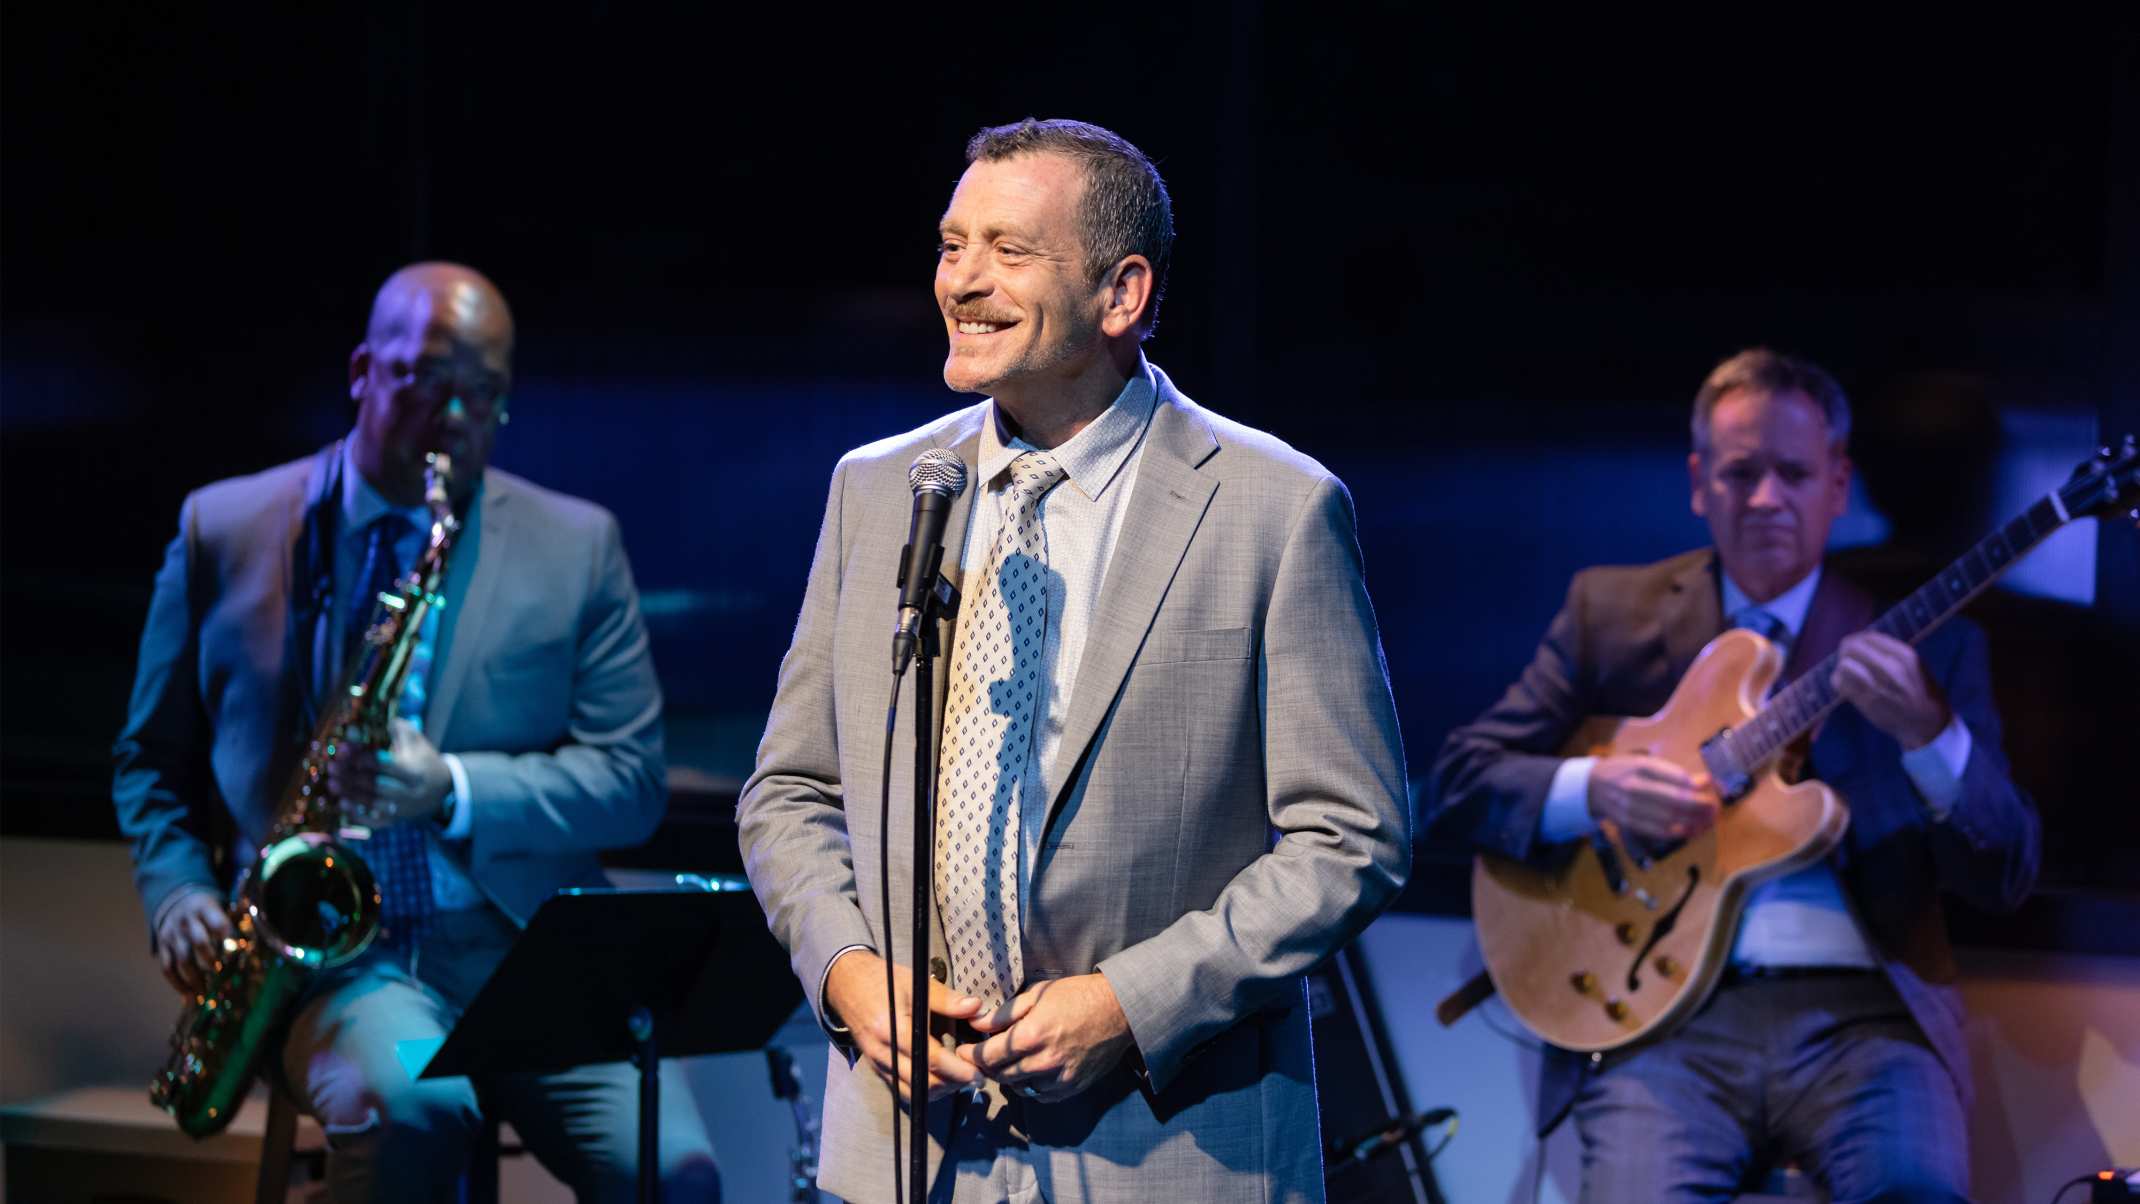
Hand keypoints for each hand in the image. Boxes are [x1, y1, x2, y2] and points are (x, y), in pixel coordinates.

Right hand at [155, 888, 232, 995]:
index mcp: (205, 908)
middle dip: (212, 961)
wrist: (177, 901)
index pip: (218, 923)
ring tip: (208, 994)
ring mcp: (172, 934)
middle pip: (199, 942)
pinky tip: (189, 996)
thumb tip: (255, 936)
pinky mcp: (162, 946)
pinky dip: (177, 984)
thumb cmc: (209, 910)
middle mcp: (186, 921)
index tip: (238, 956)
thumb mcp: (222, 907)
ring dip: (196, 979)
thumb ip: (237, 920)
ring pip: (182, 959)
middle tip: (224, 977)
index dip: (228, 939)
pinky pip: (167, 968)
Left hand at [326, 717, 451, 826]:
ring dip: (351, 794)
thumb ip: (396, 730)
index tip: (345, 750)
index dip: (365, 758)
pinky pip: (374, 822)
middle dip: (352, 776)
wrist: (442, 789)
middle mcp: (410, 792)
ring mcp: (403, 808)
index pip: (388, 766)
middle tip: (332, 767)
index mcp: (416, 771)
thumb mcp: (416, 741)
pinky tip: (342, 804)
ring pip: (374, 804)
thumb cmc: (423, 759)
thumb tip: (370, 723)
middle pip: (378, 786)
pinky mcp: (396, 820)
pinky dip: (357, 816)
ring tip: (332, 784)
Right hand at [824, 950, 984, 1103]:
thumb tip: (977, 1007)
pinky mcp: (877, 1068)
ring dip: (940, 1090)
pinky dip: (924, 1089)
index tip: (978, 1073)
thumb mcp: (915, 983)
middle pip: (922, 1083)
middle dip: (953, 1084)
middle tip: (976, 1075)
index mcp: (893, 1029)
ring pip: (913, 1092)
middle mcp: (883, 1052)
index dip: (957, 1070)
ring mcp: (878, 1063)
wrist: (847, 985)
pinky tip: (941, 1078)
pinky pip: (902, 1089)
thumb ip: (946, 999)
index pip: (930, 1059)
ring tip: (961, 1078)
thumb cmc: (884, 980)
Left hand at [955, 973, 1133, 1103]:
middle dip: (986, 1066)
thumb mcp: (1037, 995)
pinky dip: (1030, 1086)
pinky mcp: (1071, 1087)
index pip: (987, 1056)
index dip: (971, 1054)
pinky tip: (1030, 1071)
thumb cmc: (1077, 996)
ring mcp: (1059, 1078)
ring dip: (1008, 1076)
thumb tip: (976, 1023)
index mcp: (1031, 1035)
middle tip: (982, 1056)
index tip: (964, 1050)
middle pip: (1000, 1075)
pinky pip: (1040, 1095)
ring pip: (1018, 1088)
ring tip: (1006, 1062)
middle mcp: (1043, 1062)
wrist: (1119, 1010)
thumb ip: (1004, 1013)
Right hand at [1588, 754, 1719, 842]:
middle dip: (1700, 806)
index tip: (1714, 787)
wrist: (1592, 786)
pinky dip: (1677, 833)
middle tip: (1715, 808)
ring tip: (1708, 822)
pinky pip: (1656, 831)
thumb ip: (1674, 773)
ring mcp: (1630, 807)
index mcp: (1641, 767)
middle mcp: (1634, 786)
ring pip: (1668, 818)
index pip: (1676, 777)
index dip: (1698, 785)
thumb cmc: (1624, 771)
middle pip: (1674, 799)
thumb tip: (1705, 781)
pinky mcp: (1628, 822)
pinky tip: (1691, 831)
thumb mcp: (1646, 763)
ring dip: (1693, 822)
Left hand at [1831, 631, 1950, 748]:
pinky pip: (1842, 685)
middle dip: (1845, 652)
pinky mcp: (1867, 701)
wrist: (1928, 723)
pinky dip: (1839, 683)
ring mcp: (1878, 685)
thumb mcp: (1915, 665)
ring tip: (1845, 674)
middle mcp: (1891, 667)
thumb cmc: (1922, 692)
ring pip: (1844, 665)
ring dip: (1841, 669)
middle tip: (1846, 660)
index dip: (1857, 640)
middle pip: (1852, 647)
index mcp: (1905, 655)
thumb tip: (1862, 642)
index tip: (1854, 647)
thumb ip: (1891, 652)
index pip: (1869, 637)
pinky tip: (1845, 686)